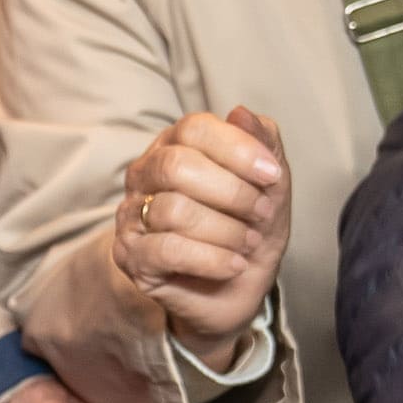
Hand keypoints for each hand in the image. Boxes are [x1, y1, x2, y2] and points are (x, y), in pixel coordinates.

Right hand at [112, 105, 291, 360]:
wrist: (236, 290)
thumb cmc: (248, 228)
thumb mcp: (270, 186)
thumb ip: (263, 144)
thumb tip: (241, 112)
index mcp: (175, 145)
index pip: (194, 128)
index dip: (237, 149)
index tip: (272, 175)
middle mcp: (145, 174)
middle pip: (177, 166)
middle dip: (232, 192)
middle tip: (262, 213)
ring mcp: (132, 215)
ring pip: (174, 210)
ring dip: (226, 230)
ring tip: (248, 243)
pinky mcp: (130, 256)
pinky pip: (168, 250)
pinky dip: (212, 258)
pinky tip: (234, 264)